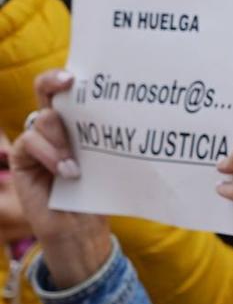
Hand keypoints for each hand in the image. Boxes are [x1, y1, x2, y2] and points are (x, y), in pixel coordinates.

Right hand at [11, 69, 111, 286]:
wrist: (82, 228)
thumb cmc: (101, 193)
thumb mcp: (110, 161)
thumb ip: (110, 138)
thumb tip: (139, 116)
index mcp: (78, 122)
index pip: (69, 90)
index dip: (68, 76)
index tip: (79, 75)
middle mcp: (55, 127)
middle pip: (46, 92)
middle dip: (53, 81)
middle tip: (69, 83)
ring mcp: (37, 142)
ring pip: (43, 119)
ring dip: (60, 137)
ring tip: (76, 165)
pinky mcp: (23, 160)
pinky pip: (29, 142)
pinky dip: (49, 153)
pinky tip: (66, 171)